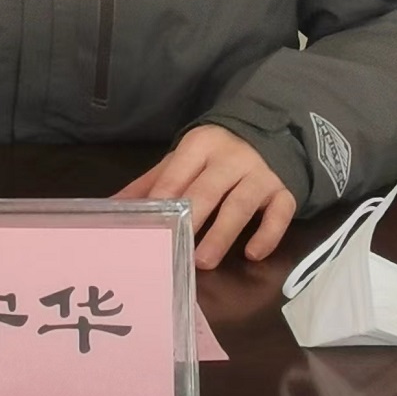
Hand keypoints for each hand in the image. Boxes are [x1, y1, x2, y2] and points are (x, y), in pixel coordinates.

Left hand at [113, 125, 295, 269]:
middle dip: (193, 218)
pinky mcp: (284, 192)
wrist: (267, 134)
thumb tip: (112, 206)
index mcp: (200, 145)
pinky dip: (268, 235)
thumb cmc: (213, 156)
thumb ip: (151, 183)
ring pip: (241, 204)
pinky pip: (279, 213)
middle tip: (177, 248)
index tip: (152, 223)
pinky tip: (252, 254)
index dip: (165, 196)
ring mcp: (260, 174)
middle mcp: (231, 158)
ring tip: (204, 261)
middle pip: (209, 189)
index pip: (179, 171)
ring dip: (222, 234)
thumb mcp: (182, 160)